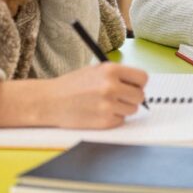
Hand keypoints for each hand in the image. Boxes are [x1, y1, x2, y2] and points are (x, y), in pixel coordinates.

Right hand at [0, 62, 148, 128]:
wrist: (50, 102)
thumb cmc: (73, 85)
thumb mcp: (96, 70)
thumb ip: (118, 75)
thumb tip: (139, 84)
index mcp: (111, 70)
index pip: (142, 78)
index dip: (139, 83)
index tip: (133, 86)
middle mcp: (111, 87)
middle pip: (140, 96)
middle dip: (132, 97)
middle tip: (120, 97)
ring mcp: (108, 105)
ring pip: (132, 110)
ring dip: (123, 109)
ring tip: (106, 104)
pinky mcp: (104, 122)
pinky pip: (120, 120)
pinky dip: (113, 118)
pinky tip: (99, 113)